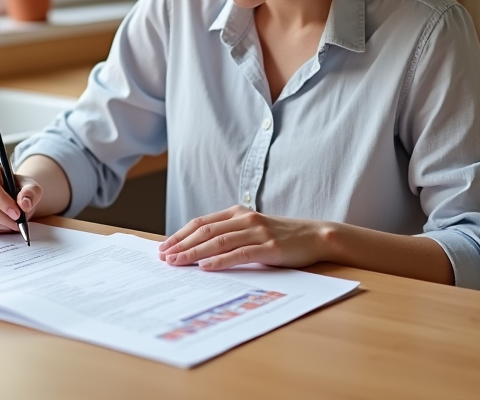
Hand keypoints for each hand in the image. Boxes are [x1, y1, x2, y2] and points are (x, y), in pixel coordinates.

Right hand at [0, 159, 41, 235]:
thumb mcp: (32, 187)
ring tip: (13, 223)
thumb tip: (24, 203)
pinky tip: (3, 224)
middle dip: (3, 218)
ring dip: (0, 225)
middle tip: (17, 223)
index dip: (3, 202)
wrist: (13, 195)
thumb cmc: (21, 189)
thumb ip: (31, 193)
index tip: (17, 214)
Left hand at [157, 205, 329, 270]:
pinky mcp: (270, 248)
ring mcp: (257, 232)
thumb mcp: (252, 230)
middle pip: (205, 232)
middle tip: (164, 257)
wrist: (315, 235)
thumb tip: (198, 250)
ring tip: (177, 262)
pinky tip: (206, 266)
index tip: (164, 247)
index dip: (180, 234)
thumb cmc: (280, 236)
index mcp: (237, 213)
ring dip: (194, 253)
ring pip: (218, 242)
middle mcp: (245, 219)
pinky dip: (220, 260)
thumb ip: (229, 235)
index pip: (201, 223)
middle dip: (181, 244)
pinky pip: (240, 254)